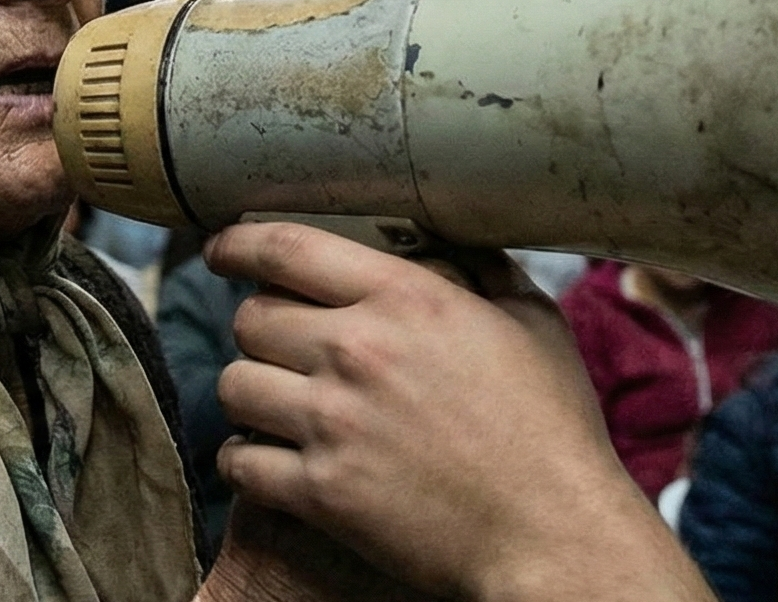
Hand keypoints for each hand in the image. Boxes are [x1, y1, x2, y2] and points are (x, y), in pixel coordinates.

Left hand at [205, 223, 709, 601]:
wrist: (554, 534)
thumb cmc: (552, 430)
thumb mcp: (532, 324)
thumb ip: (482, 272)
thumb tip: (451, 243)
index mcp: (405, 299)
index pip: (286, 249)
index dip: (239, 243)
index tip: (223, 249)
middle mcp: (357, 351)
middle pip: (251, 317)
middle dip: (259, 328)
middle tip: (280, 346)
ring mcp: (332, 423)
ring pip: (233, 384)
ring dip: (249, 390)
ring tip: (275, 402)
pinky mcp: (320, 491)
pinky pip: (238, 460)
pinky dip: (243, 459)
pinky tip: (265, 458)